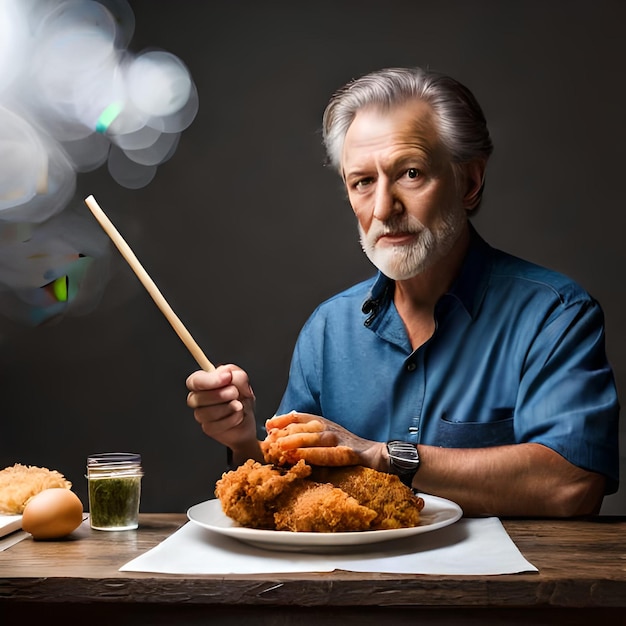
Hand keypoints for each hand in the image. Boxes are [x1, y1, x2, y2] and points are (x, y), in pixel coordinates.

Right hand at [186, 365, 259, 459]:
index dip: (209, 380)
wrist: (248, 419)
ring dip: (229, 407)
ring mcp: (201, 415)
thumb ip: (236, 375)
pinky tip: (239, 415)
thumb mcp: (243, 382)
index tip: (227, 377)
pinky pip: (217, 425)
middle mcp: (198, 399)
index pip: (195, 380)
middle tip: (235, 393)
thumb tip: (228, 373)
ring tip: (239, 405)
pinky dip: (233, 419)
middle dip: (221, 394)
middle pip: (198, 398)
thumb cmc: (241, 398)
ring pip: (207, 413)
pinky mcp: (208, 429)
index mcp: (202, 383)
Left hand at [263, 412, 385, 469]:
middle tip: (269, 441)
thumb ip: (304, 439)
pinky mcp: (348, 452)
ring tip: (280, 446)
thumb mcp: (323, 440)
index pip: (299, 417)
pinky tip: (301, 458)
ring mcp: (339, 439)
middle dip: (285, 433)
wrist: (374, 456)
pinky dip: (313, 455)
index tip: (268, 425)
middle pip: (304, 427)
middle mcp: (329, 428)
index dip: (283, 420)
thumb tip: (278, 440)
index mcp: (322, 423)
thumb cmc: (345, 450)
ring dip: (296, 441)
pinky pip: (328, 454)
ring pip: (315, 437)